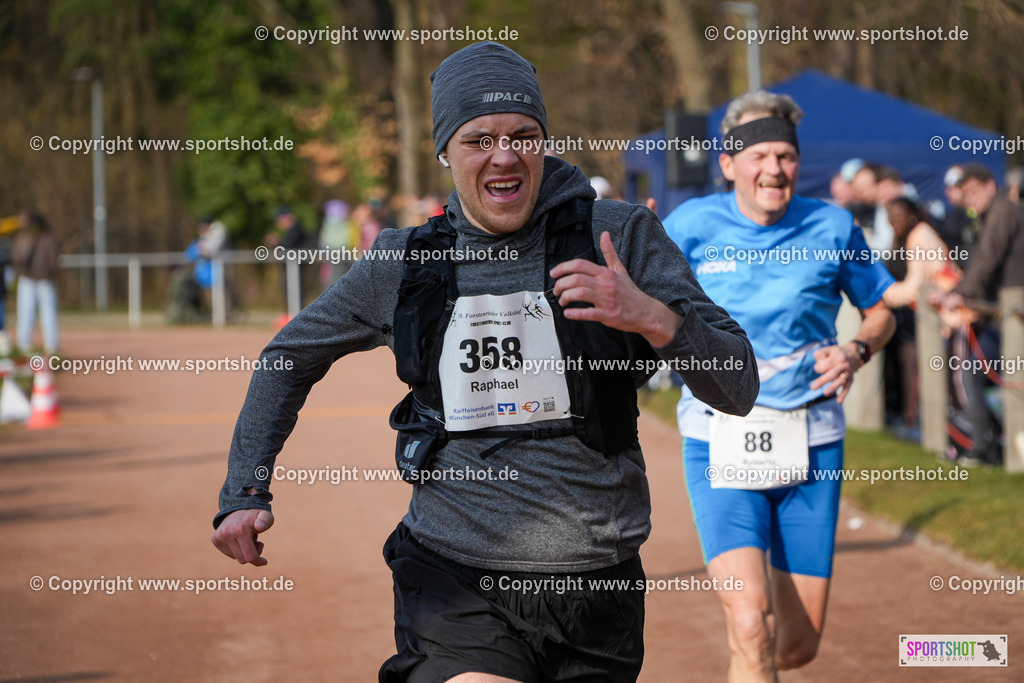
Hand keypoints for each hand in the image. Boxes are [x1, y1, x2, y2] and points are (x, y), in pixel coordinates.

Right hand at [211, 508, 274, 565]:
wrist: (239, 507)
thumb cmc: (256, 515)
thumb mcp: (266, 516)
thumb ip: (266, 521)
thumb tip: (259, 526)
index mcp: (241, 529)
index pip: (250, 556)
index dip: (258, 561)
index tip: (264, 562)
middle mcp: (227, 533)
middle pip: (242, 559)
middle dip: (252, 554)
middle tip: (256, 542)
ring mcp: (219, 536)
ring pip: (235, 557)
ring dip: (244, 551)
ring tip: (246, 538)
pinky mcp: (215, 539)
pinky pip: (228, 554)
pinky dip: (236, 550)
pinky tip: (239, 539)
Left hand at [550, 231, 680, 346]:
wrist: (646, 312)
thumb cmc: (630, 292)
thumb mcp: (619, 269)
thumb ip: (609, 252)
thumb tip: (605, 234)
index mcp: (606, 273)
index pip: (580, 265)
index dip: (563, 267)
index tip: (553, 273)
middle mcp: (606, 284)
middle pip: (577, 279)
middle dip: (561, 284)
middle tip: (556, 290)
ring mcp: (607, 300)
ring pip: (580, 294)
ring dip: (566, 297)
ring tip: (562, 301)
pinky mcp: (609, 315)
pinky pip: (589, 313)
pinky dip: (575, 313)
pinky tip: (568, 313)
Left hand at [810, 344, 860, 403]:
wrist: (853, 355)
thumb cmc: (834, 354)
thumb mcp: (826, 350)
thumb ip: (819, 355)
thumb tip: (818, 367)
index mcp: (839, 356)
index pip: (826, 364)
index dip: (819, 367)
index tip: (818, 367)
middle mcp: (845, 365)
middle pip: (833, 373)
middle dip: (822, 380)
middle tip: (812, 387)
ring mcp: (848, 373)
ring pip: (841, 381)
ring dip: (833, 387)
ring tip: (825, 393)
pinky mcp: (851, 380)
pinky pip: (847, 388)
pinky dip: (843, 395)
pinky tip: (839, 402)